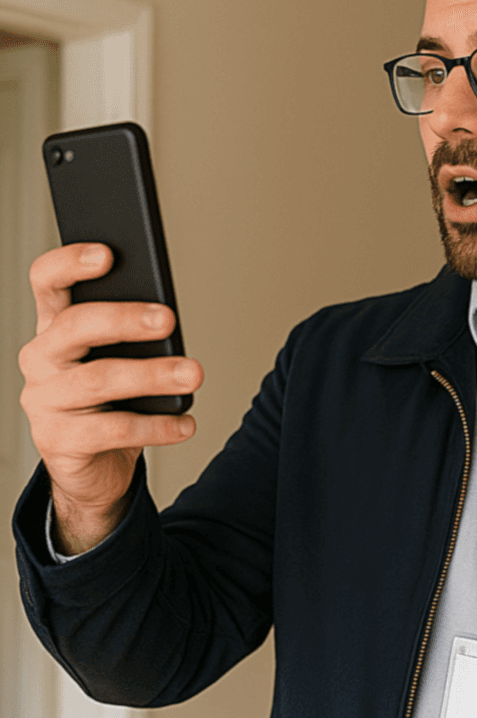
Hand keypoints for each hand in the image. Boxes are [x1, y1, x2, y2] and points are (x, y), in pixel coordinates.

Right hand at [18, 243, 203, 551]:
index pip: (47, 282)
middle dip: (125, 319)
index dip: (69, 264)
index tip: (107, 254)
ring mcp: (44, 400)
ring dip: (152, 375)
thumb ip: (133, 334)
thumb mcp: (121, 358)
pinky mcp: (58, 440)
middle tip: (169, 319)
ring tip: (193, 374)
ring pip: (99, 379)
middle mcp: (41, 358)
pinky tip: (185, 423)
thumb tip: (167, 316)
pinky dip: (156, 426)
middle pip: (76, 326)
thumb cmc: (113, 399)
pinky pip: (112, 430)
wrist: (94, 463)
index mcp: (55, 327)